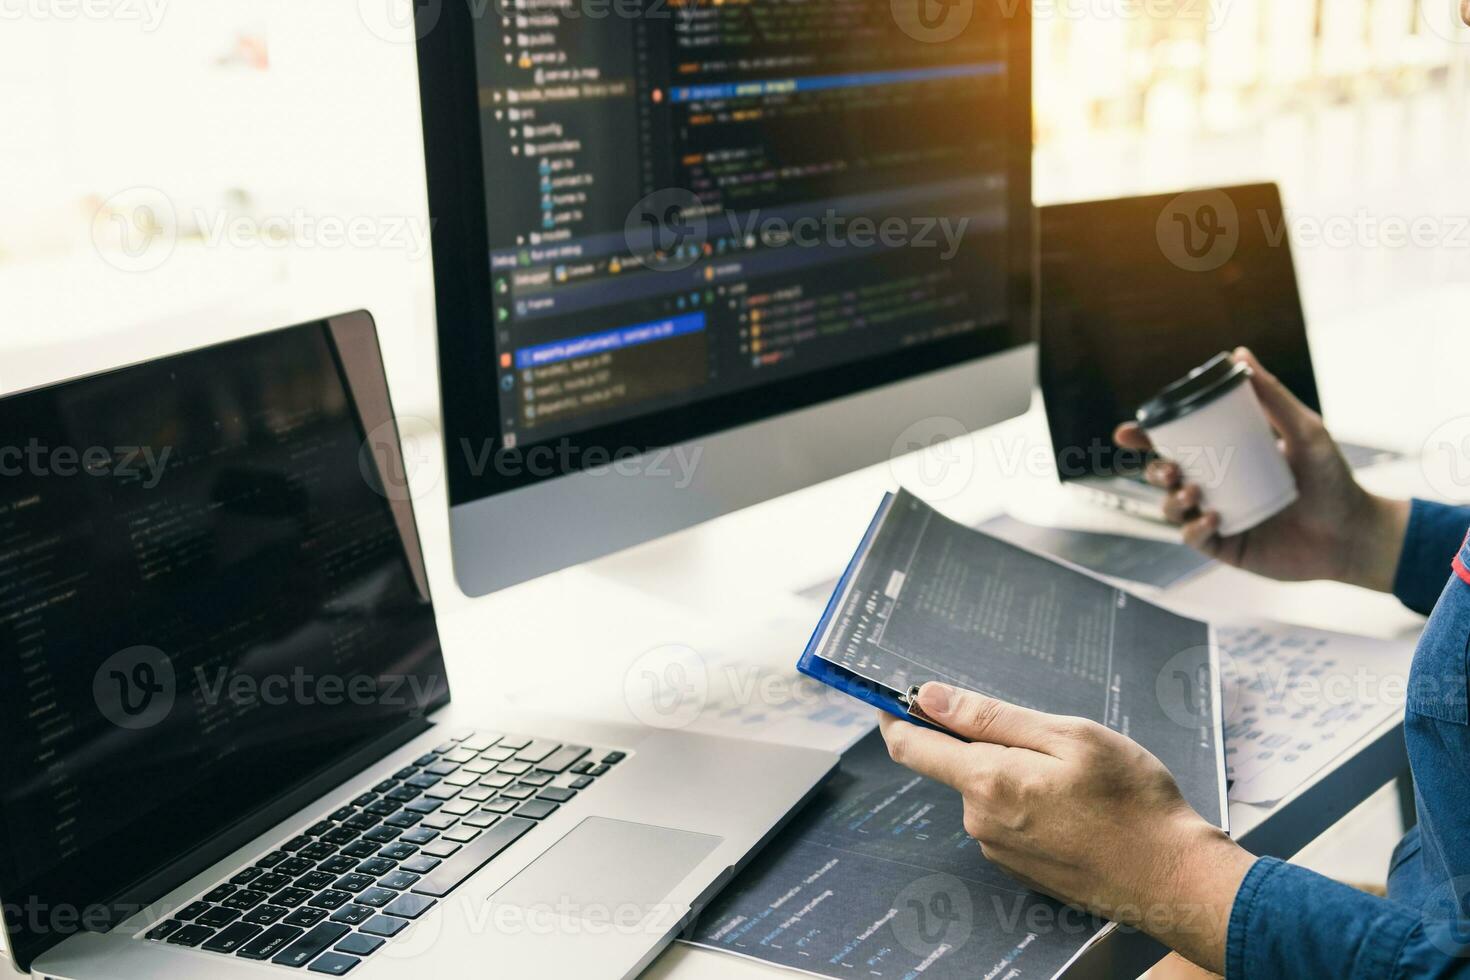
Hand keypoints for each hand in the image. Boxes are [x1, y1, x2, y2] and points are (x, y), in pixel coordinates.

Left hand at [878, 683, 1254, 973]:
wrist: (1173, 878)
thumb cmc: (1131, 801)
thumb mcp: (1067, 736)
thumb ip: (990, 717)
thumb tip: (928, 697)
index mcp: (987, 782)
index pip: (912, 747)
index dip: (895, 716)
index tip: (889, 695)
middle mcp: (980, 821)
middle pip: (960, 764)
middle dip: (989, 741)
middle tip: (1050, 738)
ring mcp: (999, 850)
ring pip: (989, 791)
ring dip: (1017, 773)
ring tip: (1077, 778)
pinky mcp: (1020, 868)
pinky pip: (1009, 819)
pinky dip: (1031, 802)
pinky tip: (1077, 807)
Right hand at [1114, 347, 1407, 589]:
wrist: (1352, 532)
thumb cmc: (1332, 480)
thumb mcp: (1304, 429)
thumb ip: (1273, 395)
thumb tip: (1241, 355)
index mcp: (1225, 457)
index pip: (1177, 444)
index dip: (1146, 439)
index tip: (1128, 432)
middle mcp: (1216, 487)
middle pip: (1165, 476)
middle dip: (1154, 471)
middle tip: (1168, 468)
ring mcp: (1218, 518)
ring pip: (1172, 508)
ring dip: (1171, 500)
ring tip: (1191, 493)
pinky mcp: (1226, 547)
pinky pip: (1194, 539)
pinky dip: (1194, 529)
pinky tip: (1211, 519)